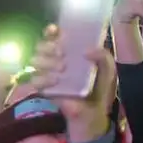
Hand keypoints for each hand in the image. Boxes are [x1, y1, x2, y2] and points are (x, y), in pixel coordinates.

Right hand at [28, 24, 113, 140]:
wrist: (92, 112)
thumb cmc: (98, 88)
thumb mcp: (107, 70)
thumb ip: (103, 57)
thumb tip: (87, 50)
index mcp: (68, 51)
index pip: (53, 36)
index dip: (50, 31)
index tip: (54, 30)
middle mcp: (54, 59)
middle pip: (40, 46)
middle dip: (48, 47)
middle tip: (62, 53)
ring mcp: (46, 73)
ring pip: (35, 60)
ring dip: (46, 61)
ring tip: (62, 69)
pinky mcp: (42, 88)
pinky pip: (35, 79)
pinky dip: (44, 78)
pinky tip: (55, 81)